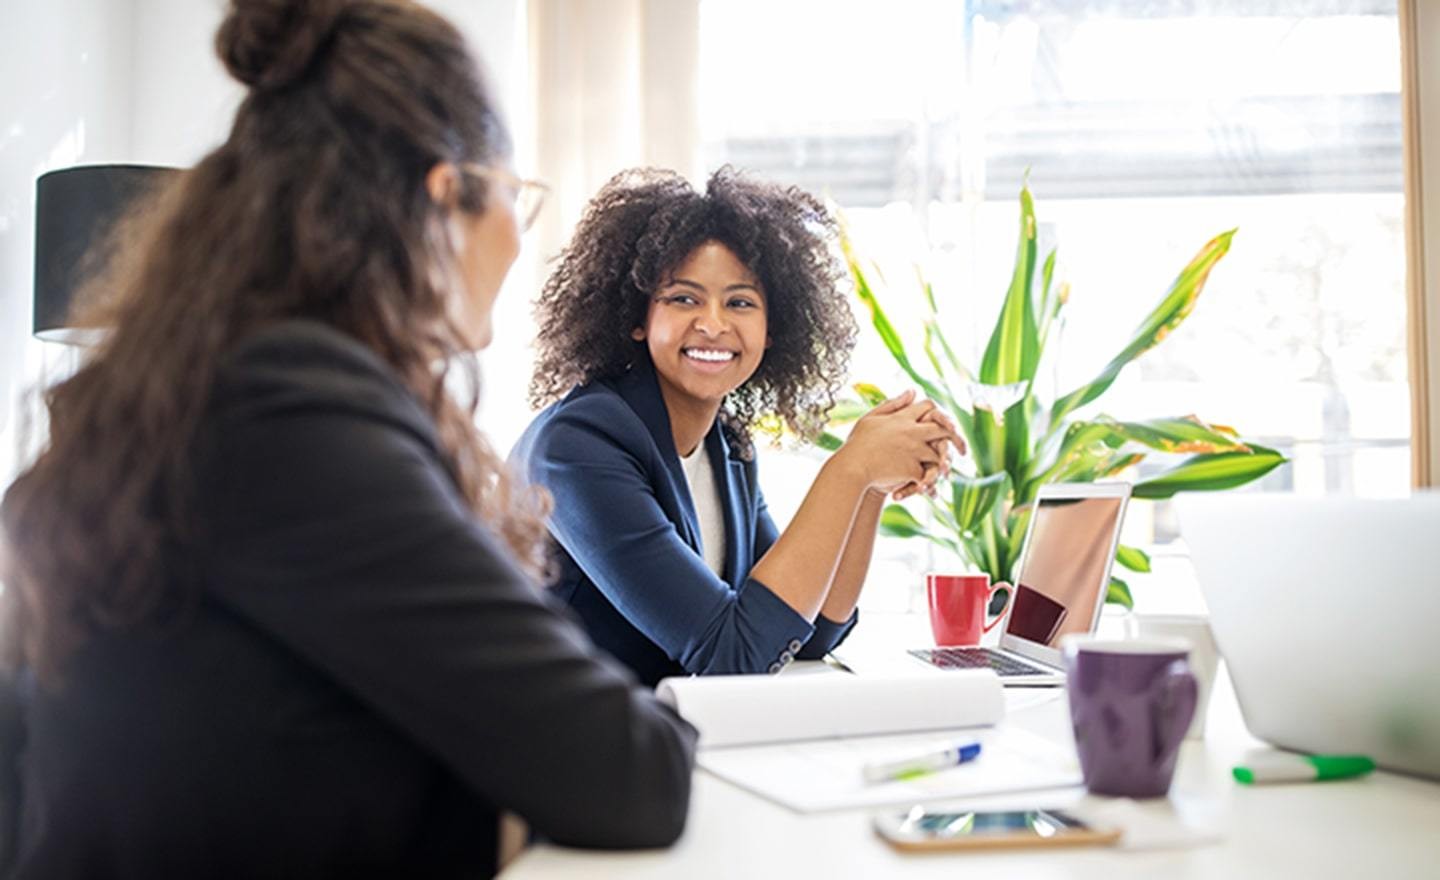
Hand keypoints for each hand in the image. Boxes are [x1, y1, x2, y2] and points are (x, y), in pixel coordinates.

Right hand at [836, 390, 963, 497]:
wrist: (852, 467)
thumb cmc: (857, 444)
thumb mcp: (872, 418)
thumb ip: (893, 404)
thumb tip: (912, 391)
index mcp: (902, 418)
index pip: (929, 406)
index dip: (940, 413)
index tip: (946, 423)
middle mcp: (912, 432)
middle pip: (943, 429)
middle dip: (956, 438)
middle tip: (963, 450)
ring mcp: (913, 451)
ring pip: (938, 455)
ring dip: (942, 464)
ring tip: (944, 473)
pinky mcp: (912, 469)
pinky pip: (927, 476)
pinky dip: (928, 484)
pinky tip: (927, 490)